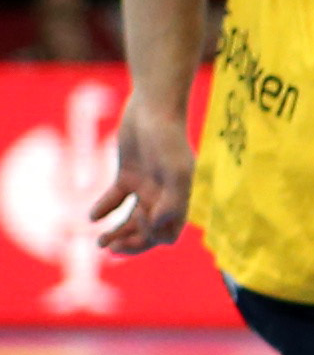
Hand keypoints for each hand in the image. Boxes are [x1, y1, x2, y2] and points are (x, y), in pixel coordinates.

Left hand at [87, 89, 195, 256]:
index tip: (140, 219)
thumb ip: (173, 200)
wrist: (154, 109)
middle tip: (110, 246)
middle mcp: (163, 197)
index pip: (167, 233)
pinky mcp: (128, 175)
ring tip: (100, 243)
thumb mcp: (175, 169)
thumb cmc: (168, 138)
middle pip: (148, 232)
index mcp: (179, 199)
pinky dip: (104, 210)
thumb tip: (158, 225)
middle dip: (131, 243)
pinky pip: (116, 200)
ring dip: (117, 233)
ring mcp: (145, 186)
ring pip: (132, 220)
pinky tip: (93, 216)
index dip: (152, 236)